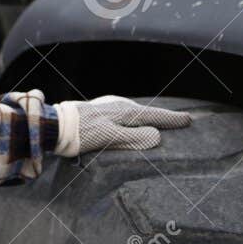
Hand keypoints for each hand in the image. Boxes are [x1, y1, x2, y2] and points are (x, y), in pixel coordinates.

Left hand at [54, 96, 193, 156]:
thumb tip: (157, 136)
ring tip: (159, 120)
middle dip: (163, 117)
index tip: (188, 120)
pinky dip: (134, 117)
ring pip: (135, 111)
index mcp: (124, 112)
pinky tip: (130, 120)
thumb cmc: (80, 134)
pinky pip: (124, 112)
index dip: (171, 120)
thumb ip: (133, 138)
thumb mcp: (109, 138)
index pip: (154, 117)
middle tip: (180, 120)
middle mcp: (118, 105)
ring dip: (148, 116)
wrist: (54, 125)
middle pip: (147, 112)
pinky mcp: (98, 110)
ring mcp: (107, 105)